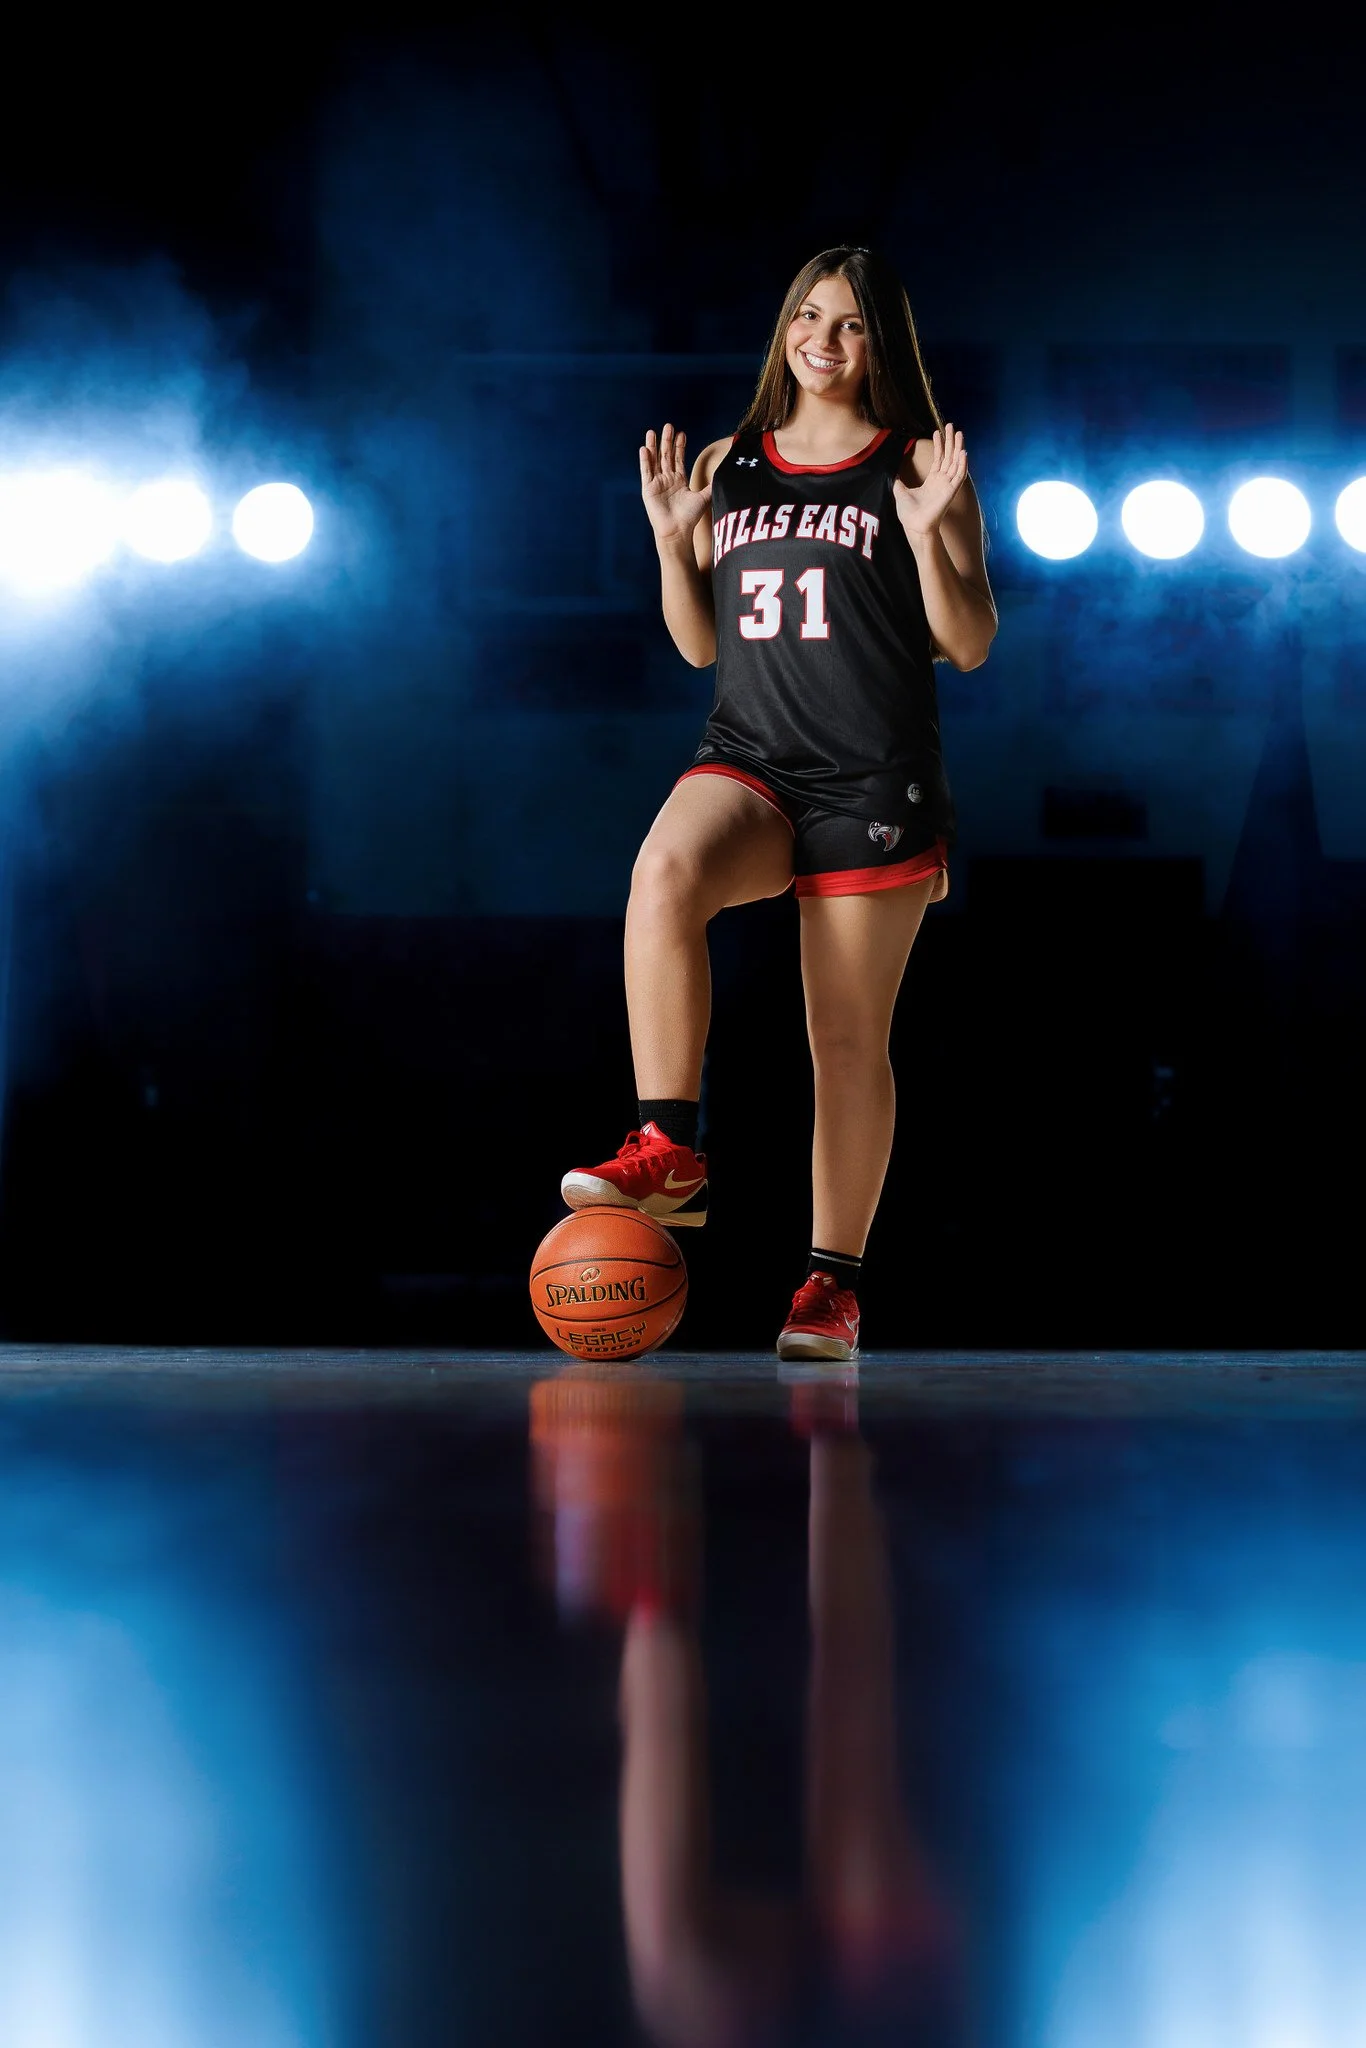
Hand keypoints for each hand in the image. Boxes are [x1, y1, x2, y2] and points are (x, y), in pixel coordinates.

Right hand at [640, 424, 710, 544]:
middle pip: (666, 455)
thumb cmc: (689, 518)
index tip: (681, 433)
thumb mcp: (703, 498)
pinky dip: (645, 460)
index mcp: (679, 480)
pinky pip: (646, 472)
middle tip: (668, 426)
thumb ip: (710, 485)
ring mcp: (657, 483)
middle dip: (667, 441)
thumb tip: (723, 475)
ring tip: (652, 432)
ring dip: (654, 446)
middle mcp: (667, 479)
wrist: (677, 531)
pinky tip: (644, 449)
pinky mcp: (648, 489)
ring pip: (654, 460)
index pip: (678, 459)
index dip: (680, 446)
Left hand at [893, 424, 966, 539]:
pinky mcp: (951, 491)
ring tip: (959, 433)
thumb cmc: (909, 513)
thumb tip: (891, 471)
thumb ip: (898, 480)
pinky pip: (959, 475)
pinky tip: (963, 453)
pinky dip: (962, 464)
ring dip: (958, 448)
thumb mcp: (900, 491)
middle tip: (952, 426)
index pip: (938, 459)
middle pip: (949, 457)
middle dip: (950, 441)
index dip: (939, 445)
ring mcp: (947, 486)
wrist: (914, 526)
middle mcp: (942, 481)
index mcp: (932, 481)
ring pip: (956, 462)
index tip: (938, 432)